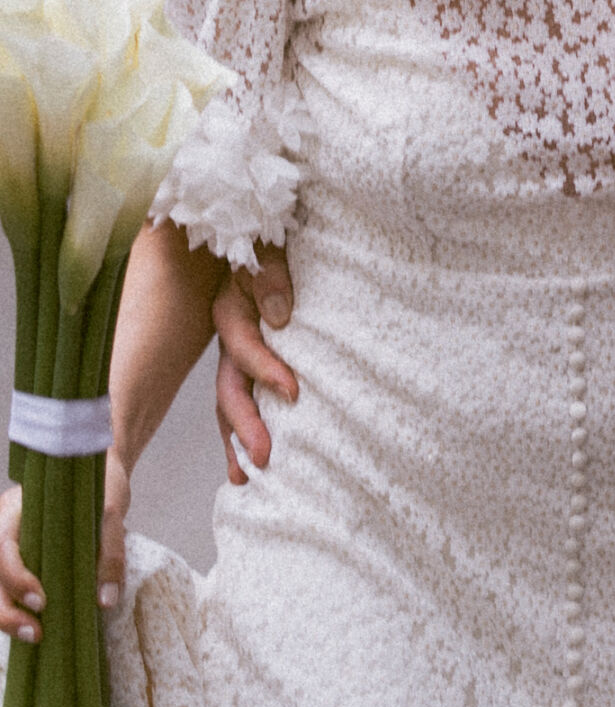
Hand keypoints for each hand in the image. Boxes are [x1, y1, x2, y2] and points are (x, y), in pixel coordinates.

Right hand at [0, 448, 132, 638]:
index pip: (3, 548)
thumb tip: (104, 601)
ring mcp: (11, 545)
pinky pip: (10, 587)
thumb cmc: (100, 484)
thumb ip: (110, 553)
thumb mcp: (111, 512)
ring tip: (35, 637)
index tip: (41, 602)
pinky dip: (18, 609)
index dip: (16, 579)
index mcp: (16, 510)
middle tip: (35, 633)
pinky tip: (35, 627)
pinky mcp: (23, 560)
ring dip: (7, 615)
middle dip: (5, 610)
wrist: (98, 470)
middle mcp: (4, 528)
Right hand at [213, 248, 297, 484]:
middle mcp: (231, 334)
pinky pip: (246, 396)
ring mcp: (240, 350)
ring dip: (238, 438)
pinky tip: (252, 460)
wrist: (266, 229)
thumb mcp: (269, 245)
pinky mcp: (254, 358)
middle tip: (264, 457)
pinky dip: (246, 428)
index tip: (293, 392)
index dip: (265, 369)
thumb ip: (271, 273)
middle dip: (245, 424)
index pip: (244, 345)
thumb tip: (279, 316)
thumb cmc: (272, 236)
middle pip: (230, 386)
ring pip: (231, 400)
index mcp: (232, 306)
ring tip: (248, 477)